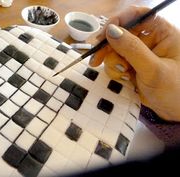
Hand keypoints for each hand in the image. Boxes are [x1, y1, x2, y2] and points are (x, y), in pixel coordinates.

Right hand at [89, 6, 179, 120]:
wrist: (174, 112)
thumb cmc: (174, 90)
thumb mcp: (153, 69)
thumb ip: (132, 49)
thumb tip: (111, 31)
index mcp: (162, 32)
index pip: (138, 15)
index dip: (119, 20)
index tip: (103, 34)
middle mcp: (149, 40)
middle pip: (120, 33)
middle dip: (108, 47)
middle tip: (96, 59)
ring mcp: (138, 54)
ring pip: (114, 50)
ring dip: (112, 63)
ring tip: (123, 75)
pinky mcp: (131, 65)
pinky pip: (114, 62)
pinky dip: (114, 71)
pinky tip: (125, 80)